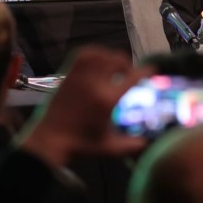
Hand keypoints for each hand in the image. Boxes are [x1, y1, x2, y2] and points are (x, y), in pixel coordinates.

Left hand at [18, 47, 147, 168]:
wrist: (50, 140)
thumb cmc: (80, 145)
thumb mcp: (109, 148)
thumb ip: (131, 145)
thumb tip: (148, 142)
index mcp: (106, 100)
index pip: (131, 77)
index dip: (145, 71)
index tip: (152, 70)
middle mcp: (93, 83)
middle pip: (116, 60)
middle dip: (127, 64)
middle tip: (130, 73)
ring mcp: (79, 77)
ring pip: (100, 53)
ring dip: (111, 57)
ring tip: (115, 66)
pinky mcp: (68, 75)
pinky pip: (83, 55)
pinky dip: (94, 53)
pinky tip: (99, 62)